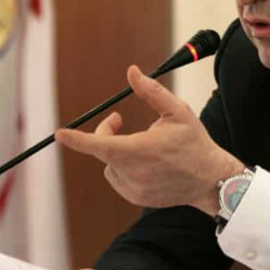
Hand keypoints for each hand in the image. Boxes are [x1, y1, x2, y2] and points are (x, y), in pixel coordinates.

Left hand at [55, 65, 243, 213]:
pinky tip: (147, 165)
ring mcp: (134, 188)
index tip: (60, 134)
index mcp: (142, 149)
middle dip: (104, 133)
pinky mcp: (135, 197)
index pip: (101, 144)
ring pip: (109, 165)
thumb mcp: (178, 111)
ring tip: (142, 147)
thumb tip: (132, 71)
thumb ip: (152, 91)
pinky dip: (124, 168)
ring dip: (116, 152)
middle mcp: (135, 172)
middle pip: (102, 150)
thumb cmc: (194, 142)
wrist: (209, 179)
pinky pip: (117, 179)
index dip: (78, 139)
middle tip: (117, 120)